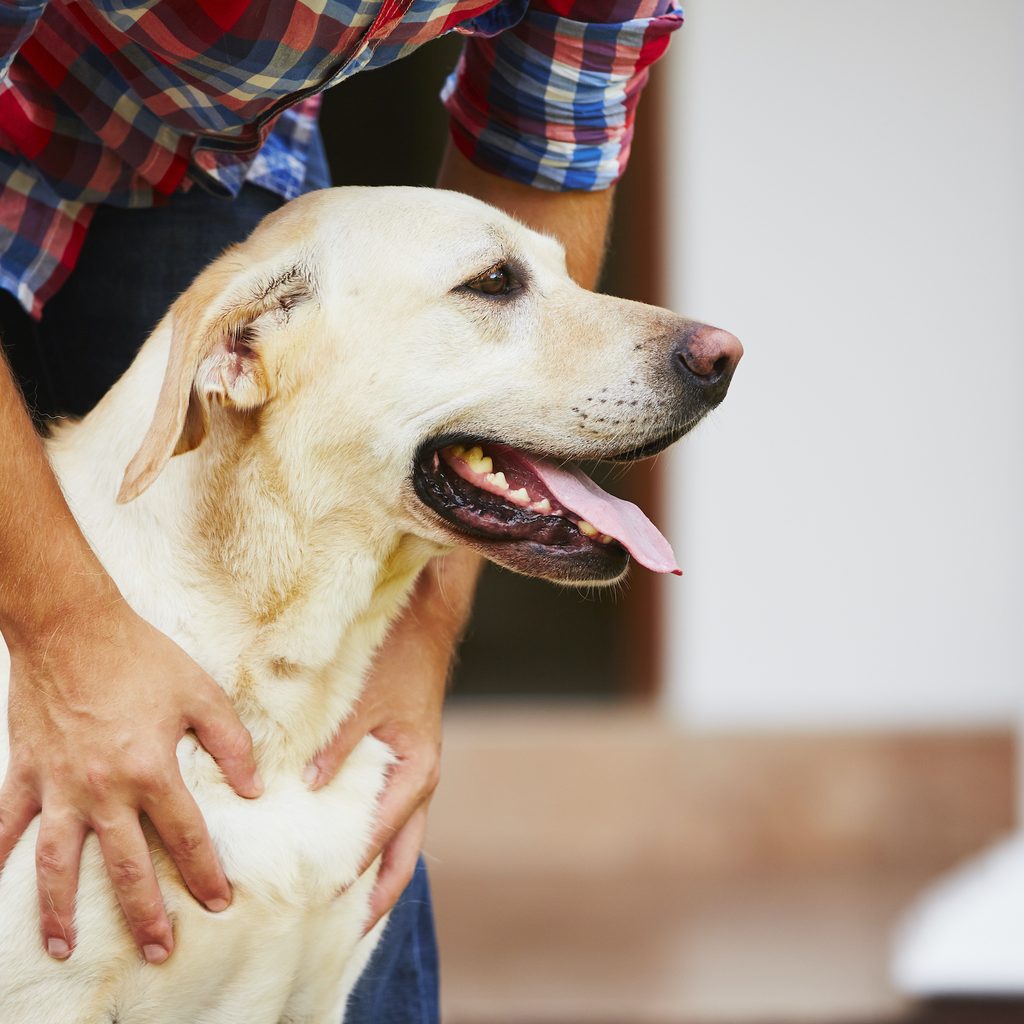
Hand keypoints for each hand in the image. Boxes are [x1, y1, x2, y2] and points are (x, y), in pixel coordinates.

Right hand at [0, 601, 261, 962]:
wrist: (73, 627)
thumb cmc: (141, 658)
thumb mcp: (201, 693)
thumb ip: (231, 743)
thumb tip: (254, 789)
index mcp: (151, 769)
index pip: (185, 836)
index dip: (205, 872)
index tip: (218, 903)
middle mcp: (103, 789)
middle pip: (125, 865)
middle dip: (143, 913)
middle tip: (158, 950)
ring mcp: (58, 785)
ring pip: (57, 862)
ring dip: (59, 909)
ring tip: (63, 947)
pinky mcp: (26, 771)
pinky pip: (6, 822)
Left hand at [306, 549, 480, 932]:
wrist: (424, 626)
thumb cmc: (397, 660)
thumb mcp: (364, 702)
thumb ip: (336, 746)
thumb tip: (305, 787)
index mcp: (416, 772)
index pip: (380, 837)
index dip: (349, 869)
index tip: (315, 895)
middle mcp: (421, 782)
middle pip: (402, 856)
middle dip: (374, 895)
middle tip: (340, 930)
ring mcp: (415, 776)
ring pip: (400, 840)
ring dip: (375, 871)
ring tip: (341, 904)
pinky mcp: (404, 764)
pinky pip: (392, 816)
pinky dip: (373, 840)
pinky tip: (343, 846)